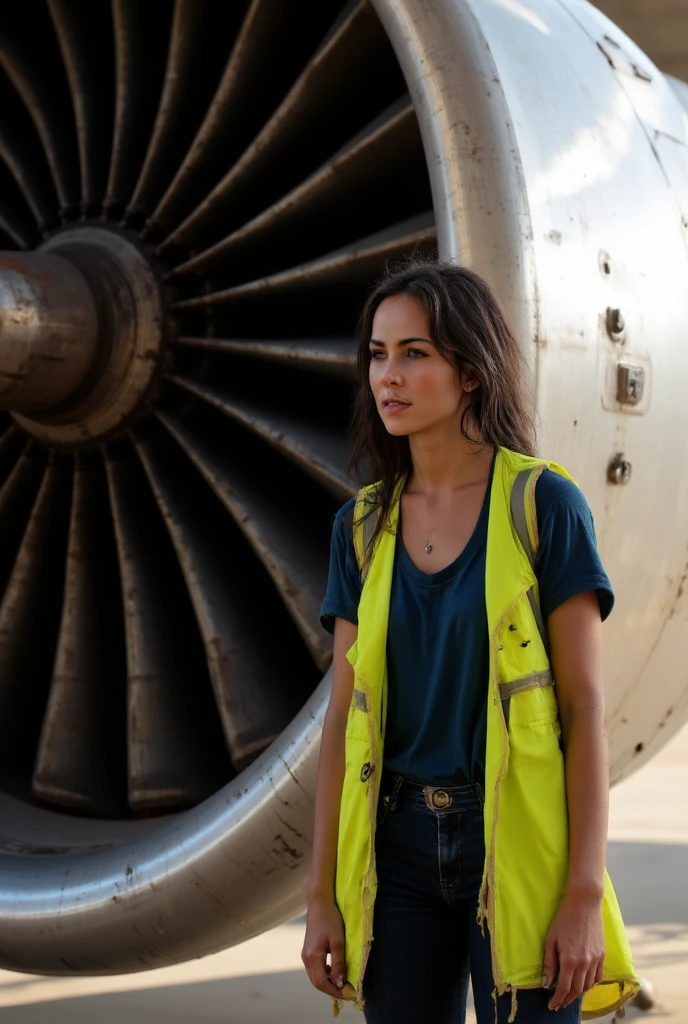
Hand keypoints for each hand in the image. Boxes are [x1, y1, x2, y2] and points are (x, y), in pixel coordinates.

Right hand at [301, 896, 347, 996]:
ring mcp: (305, 955)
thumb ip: (338, 963)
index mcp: (312, 957)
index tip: (350, 994)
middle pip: (317, 983)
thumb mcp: (338, 941)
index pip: (322, 984)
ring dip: (328, 983)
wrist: (319, 902)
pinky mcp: (308, 951)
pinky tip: (334, 972)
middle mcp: (306, 959)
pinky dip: (324, 975)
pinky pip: (315, 969)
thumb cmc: (330, 919)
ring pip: (315, 977)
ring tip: (343, 984)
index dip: (336, 992)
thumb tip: (340, 984)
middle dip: (332, 990)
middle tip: (348, 992)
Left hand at [542, 891, 604, 1010]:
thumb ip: (549, 963)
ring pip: (588, 986)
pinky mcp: (602, 955)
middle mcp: (585, 963)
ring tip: (570, 996)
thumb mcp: (550, 939)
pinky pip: (598, 977)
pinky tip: (584, 984)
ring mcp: (595, 960)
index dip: (557, 999)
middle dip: (567, 1000)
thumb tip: (546, 983)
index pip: (564, 988)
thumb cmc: (564, 919)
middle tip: (559, 1004)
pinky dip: (591, 984)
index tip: (552, 1006)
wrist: (584, 903)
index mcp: (570, 960)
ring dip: (579, 994)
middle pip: (577, 990)